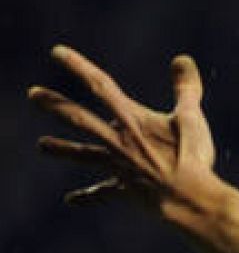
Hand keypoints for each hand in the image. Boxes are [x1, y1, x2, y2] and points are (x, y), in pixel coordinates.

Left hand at [30, 45, 216, 213]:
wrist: (188, 197)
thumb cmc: (191, 156)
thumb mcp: (192, 118)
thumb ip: (185, 88)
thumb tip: (182, 58)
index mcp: (133, 120)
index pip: (100, 86)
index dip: (78, 66)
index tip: (56, 52)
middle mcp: (119, 141)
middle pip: (80, 119)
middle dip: (56, 105)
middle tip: (32, 95)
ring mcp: (119, 166)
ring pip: (84, 154)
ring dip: (62, 149)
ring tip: (41, 145)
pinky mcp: (125, 189)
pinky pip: (102, 193)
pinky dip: (87, 197)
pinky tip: (71, 200)